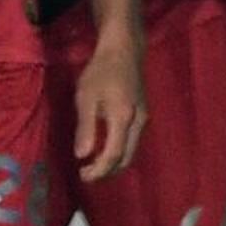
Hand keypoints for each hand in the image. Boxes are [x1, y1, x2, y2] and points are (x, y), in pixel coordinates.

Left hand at [73, 34, 146, 180]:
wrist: (124, 50)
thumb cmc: (101, 71)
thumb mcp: (86, 97)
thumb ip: (85, 127)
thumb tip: (82, 156)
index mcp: (123, 119)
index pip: (114, 155)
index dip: (99, 170)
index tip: (83, 176)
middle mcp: (138, 123)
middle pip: (126, 158)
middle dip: (107, 172)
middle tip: (86, 175)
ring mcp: (143, 119)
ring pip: (131, 151)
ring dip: (113, 163)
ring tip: (93, 166)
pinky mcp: (142, 115)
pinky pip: (132, 142)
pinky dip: (119, 152)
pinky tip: (104, 149)